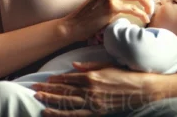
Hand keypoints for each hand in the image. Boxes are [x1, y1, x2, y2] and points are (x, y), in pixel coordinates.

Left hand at [32, 61, 156, 115]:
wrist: (141, 88)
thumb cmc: (125, 74)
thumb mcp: (107, 65)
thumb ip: (89, 65)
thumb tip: (73, 65)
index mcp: (92, 76)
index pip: (69, 78)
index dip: (55, 80)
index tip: (45, 80)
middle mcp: (90, 90)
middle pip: (65, 91)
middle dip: (48, 90)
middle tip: (35, 89)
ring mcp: (92, 103)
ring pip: (67, 103)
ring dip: (51, 101)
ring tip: (39, 100)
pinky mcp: (97, 112)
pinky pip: (75, 114)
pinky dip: (61, 114)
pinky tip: (51, 113)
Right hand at [61, 0, 151, 41]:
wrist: (74, 25)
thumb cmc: (87, 16)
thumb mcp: (100, 0)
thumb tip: (129, 1)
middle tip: (151, 4)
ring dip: (146, 4)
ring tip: (149, 12)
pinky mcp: (112, 7)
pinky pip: (133, 9)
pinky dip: (142, 14)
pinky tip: (145, 20)